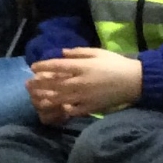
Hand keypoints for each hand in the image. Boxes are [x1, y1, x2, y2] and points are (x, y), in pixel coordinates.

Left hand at [27, 48, 143, 118]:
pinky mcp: (91, 108)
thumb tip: (62, 53)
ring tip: (35, 98)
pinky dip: (64, 109)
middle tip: (27, 84)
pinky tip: (57, 108)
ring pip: (60, 99)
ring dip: (46, 98)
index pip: (56, 66)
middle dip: (39, 84)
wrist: (134, 81)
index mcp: (82, 67)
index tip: (32, 67)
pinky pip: (73, 110)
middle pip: (54, 84)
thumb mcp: (97, 52)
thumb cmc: (116, 63)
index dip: (43, 66)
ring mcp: (84, 97)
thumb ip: (78, 53)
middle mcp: (80, 82)